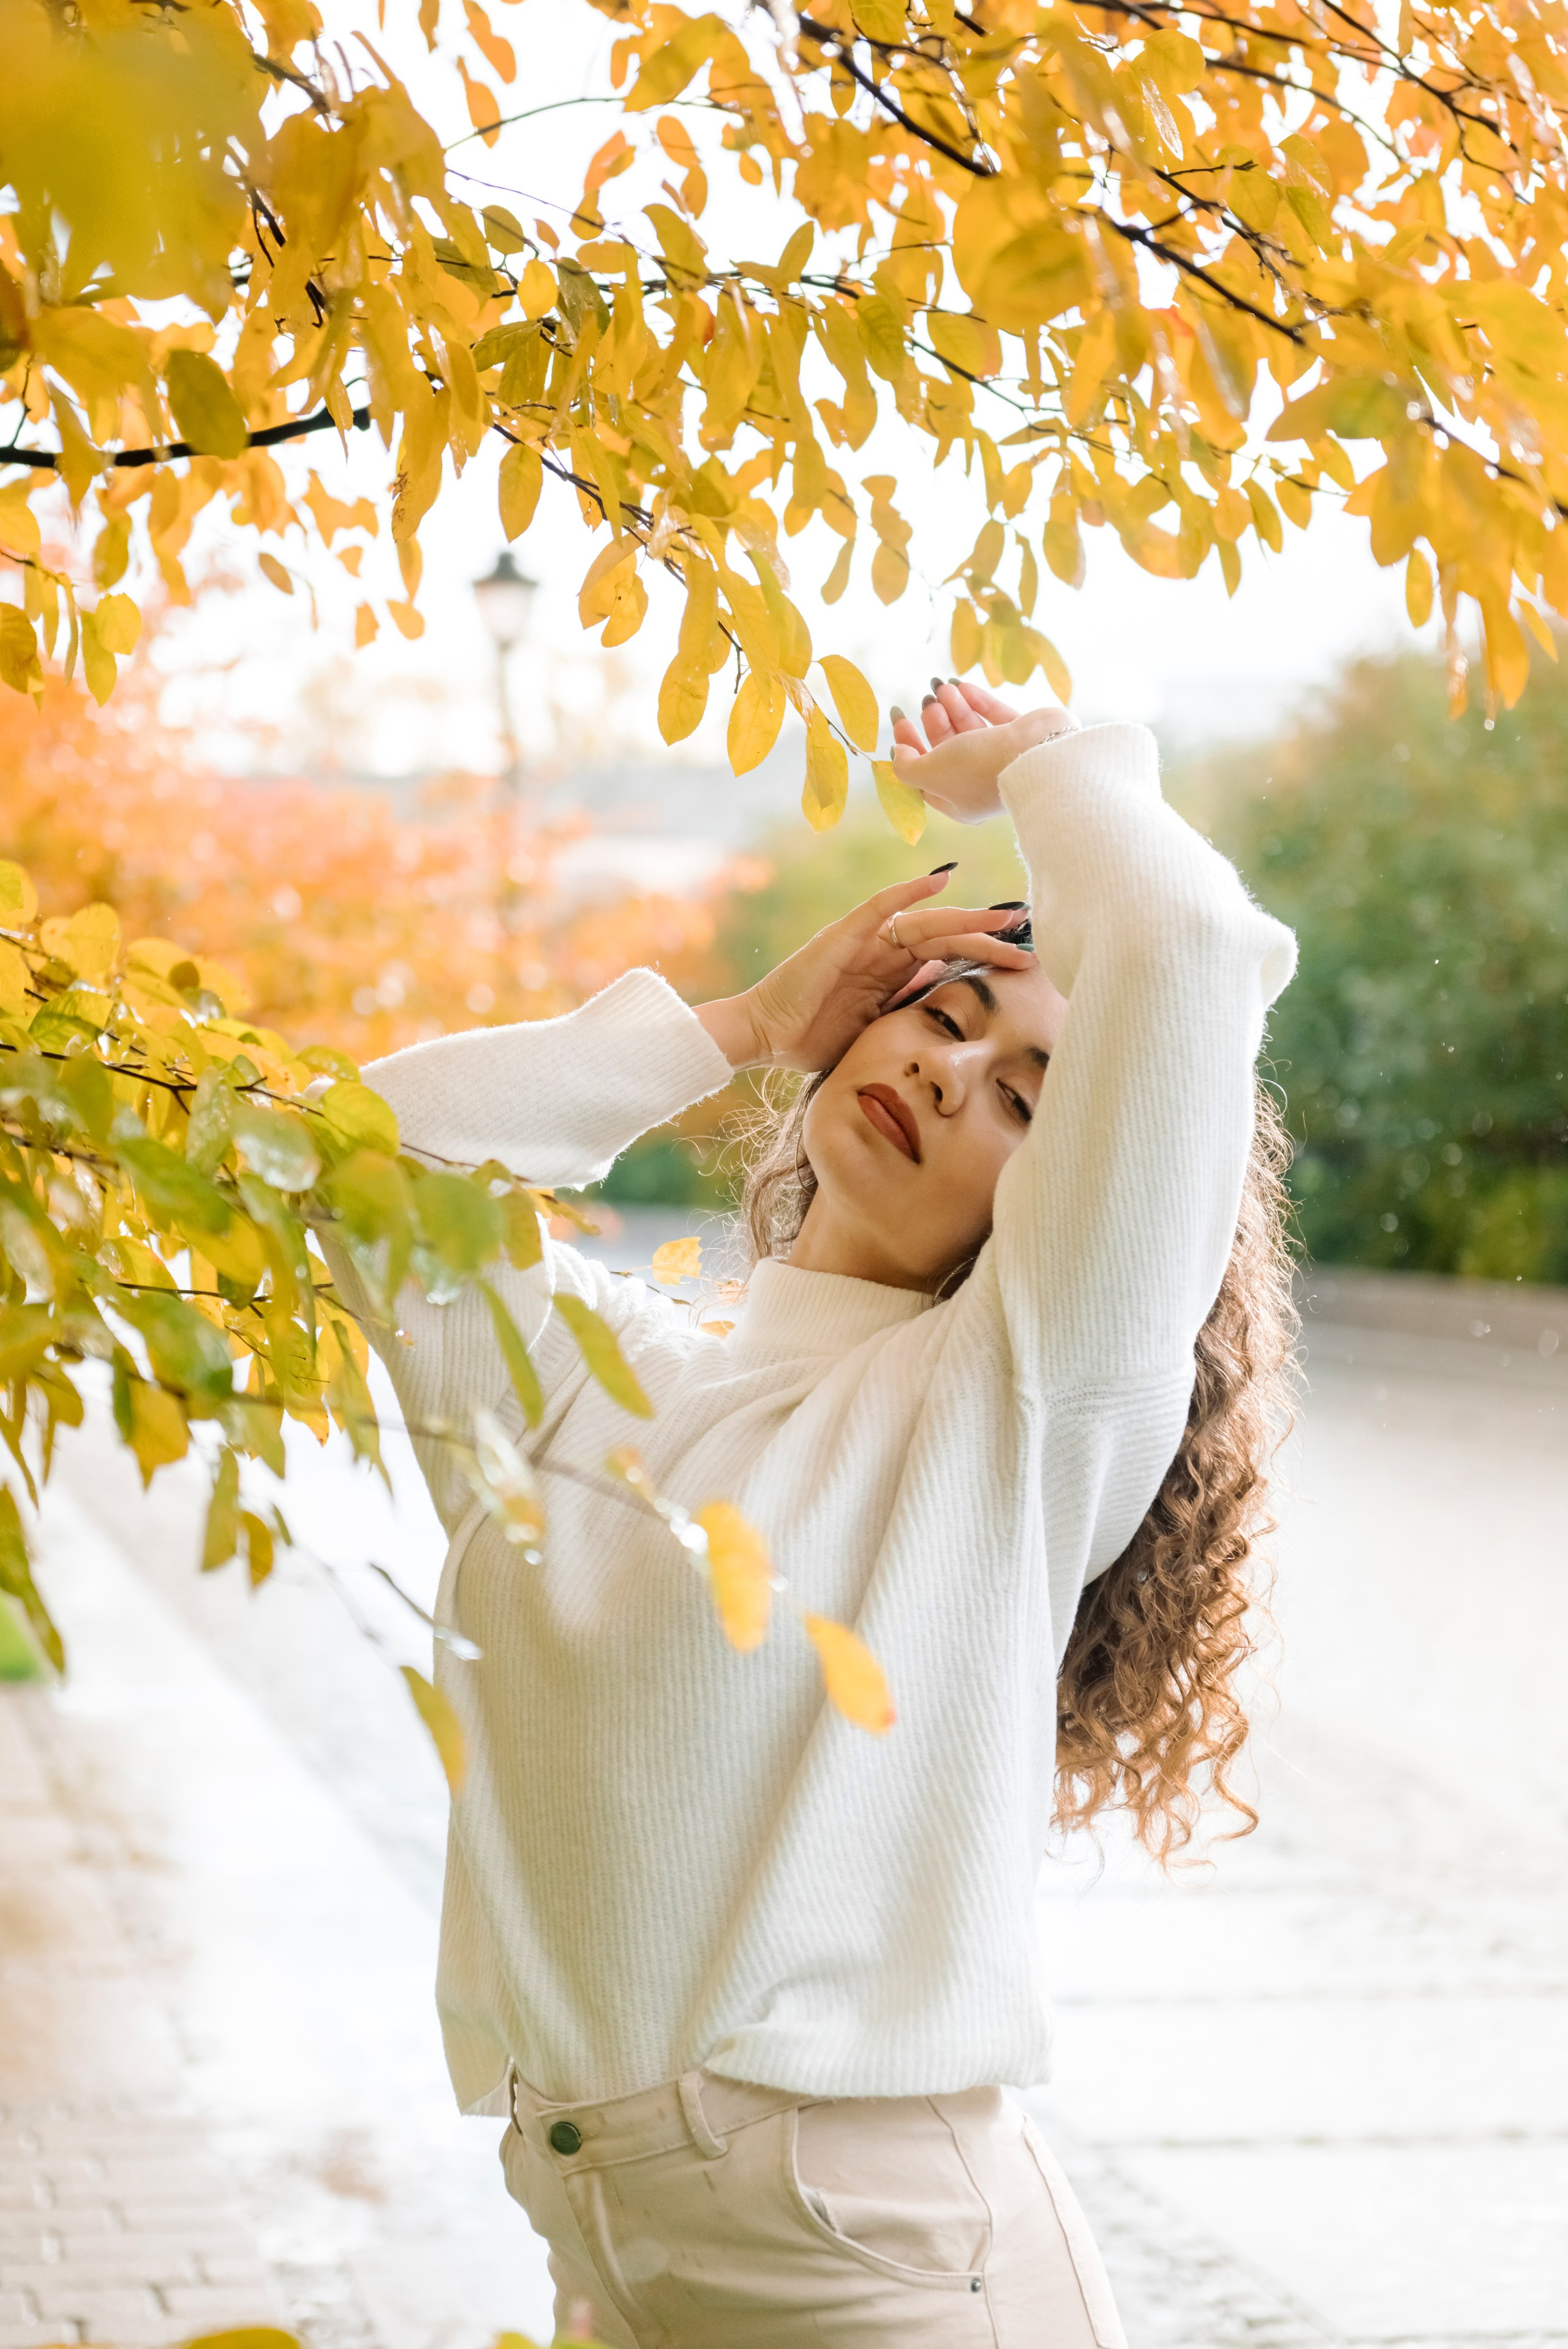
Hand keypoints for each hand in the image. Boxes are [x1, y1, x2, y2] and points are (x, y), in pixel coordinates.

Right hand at [695, 870, 1036, 1071]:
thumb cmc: (810, 1041)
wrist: (763, 1035)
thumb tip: (946, 1005)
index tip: (1021, 962)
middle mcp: (881, 951)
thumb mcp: (873, 1032)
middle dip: (987, 937)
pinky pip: (879, 907)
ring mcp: (862, 941)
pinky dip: (909, 891)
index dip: (983, 957)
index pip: (946, 958)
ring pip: (925, 922)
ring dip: (965, 919)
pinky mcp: (842, 937)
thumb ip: (904, 1013)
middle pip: (945, 937)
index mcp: (890, 974)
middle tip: (1028, 934)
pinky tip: (940, 879)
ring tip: (1003, 918)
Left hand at [890, 678, 1073, 823]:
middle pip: (948, 748)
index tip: (899, 719)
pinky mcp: (1022, 737)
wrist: (1037, 757)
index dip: (909, 746)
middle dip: (935, 722)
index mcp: (957, 800)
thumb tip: (899, 754)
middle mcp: (980, 781)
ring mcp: (1003, 759)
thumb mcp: (930, 773)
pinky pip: (994, 717)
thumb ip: (907, 767)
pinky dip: (977, 701)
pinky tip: (961, 685)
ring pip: (971, 730)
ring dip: (954, 707)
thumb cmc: (978, 770)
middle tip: (927, 701)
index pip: (925, 774)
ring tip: (943, 687)